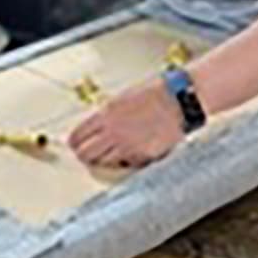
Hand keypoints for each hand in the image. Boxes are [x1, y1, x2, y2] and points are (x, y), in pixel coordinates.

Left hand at [68, 79, 183, 168]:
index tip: (76, 144)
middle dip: (84, 155)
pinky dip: (124, 162)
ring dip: (103, 160)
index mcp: (107, 113)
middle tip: (87, 154)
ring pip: (103, 163)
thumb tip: (98, 125)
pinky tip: (129, 153)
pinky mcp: (142, 156)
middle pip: (85, 154)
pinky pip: (125, 164)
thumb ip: (109, 113)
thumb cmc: (159, 92)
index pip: (78, 135)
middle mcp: (114, 131)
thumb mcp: (125, 96)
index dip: (75, 142)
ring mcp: (127, 146)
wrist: (181, 99)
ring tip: (109, 156)